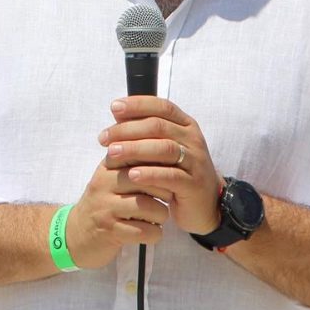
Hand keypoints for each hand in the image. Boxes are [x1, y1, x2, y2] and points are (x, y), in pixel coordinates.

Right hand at [66, 157, 170, 269]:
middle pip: (145, 178)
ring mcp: (106, 208)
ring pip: (147, 206)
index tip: (171, 172)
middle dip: (165, 189)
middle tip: (169, 196)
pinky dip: (155, 233)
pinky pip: (143, 231)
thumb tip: (165, 146)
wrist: (75, 234)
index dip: (161, 163)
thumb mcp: (112, 176)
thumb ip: (132, 161)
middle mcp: (104, 183)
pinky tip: (153, 231)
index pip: (139, 154)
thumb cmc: (103, 202)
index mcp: (108, 166)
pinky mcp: (110, 231)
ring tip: (160, 215)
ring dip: (161, 213)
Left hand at [99, 96, 223, 235]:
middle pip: (159, 126)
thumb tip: (118, 115)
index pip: (162, 107)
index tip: (114, 107)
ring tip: (112, 153)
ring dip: (135, 149)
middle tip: (104, 137)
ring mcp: (195, 161)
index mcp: (185, 125)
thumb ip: (145, 133)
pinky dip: (150, 174)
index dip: (138, 104)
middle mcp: (193, 139)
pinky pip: (171, 176)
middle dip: (128, 129)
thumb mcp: (163, 149)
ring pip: (164, 148)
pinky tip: (132, 174)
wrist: (204, 204)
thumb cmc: (177, 172)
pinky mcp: (193, 184)